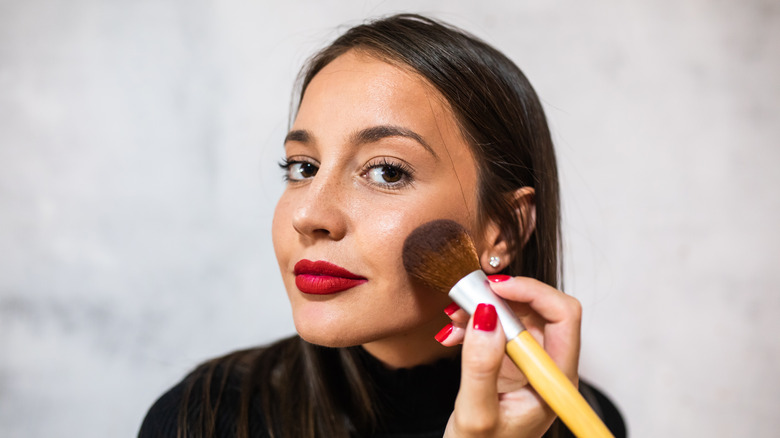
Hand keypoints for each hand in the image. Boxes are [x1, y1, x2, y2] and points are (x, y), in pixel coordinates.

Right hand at [437, 275, 582, 437]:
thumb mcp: (475, 414)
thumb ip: (480, 367)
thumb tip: (486, 315)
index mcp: (555, 380)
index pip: (564, 316)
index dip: (533, 292)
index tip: (495, 288)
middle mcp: (549, 367)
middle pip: (542, 308)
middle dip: (504, 296)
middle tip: (468, 298)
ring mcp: (530, 363)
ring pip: (517, 314)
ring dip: (485, 308)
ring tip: (454, 320)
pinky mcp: (511, 362)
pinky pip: (498, 327)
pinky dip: (476, 323)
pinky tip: (455, 334)